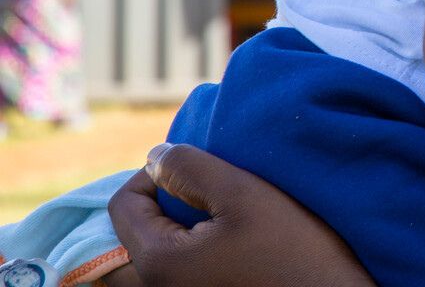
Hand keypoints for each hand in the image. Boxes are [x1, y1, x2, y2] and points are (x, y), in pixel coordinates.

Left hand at [108, 143, 375, 286]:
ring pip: (151, 259)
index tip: (198, 167)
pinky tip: (228, 240)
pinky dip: (189, 250)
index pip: (123, 205)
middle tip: (197, 191)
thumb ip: (191, 169)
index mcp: (158, 263)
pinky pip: (177, 273)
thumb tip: (155, 157)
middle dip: (155, 205)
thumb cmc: (294, 251)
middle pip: (127, 240)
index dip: (154, 173)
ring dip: (172, 229)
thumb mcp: (245, 194)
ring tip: (214, 214)